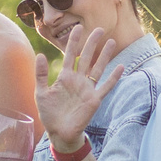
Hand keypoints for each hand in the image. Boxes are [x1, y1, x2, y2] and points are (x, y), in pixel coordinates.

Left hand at [37, 24, 123, 151]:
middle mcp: (78, 80)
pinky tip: (121, 66)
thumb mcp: (41, 93)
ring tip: (111, 41)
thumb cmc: (49, 113)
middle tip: (98, 28)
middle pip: (86, 57)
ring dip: (104, 55)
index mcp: (65, 77)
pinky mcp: (94, 100)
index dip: (74, 42)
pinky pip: (106, 86)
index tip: (78, 27)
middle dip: (91, 43)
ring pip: (98, 68)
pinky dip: (113, 77)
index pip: (70, 55)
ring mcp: (87, 89)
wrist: (59, 132)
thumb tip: (40, 55)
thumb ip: (41, 74)